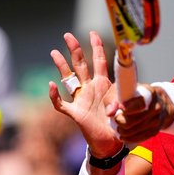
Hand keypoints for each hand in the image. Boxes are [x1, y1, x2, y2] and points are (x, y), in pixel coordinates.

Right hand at [49, 31, 121, 156]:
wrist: (110, 142)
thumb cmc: (118, 124)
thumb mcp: (122, 112)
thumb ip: (118, 108)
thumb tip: (112, 109)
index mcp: (104, 84)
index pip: (99, 61)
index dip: (96, 46)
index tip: (92, 32)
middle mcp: (90, 88)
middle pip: (81, 64)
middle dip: (74, 49)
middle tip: (67, 35)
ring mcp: (81, 99)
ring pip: (69, 79)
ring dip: (61, 66)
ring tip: (54, 52)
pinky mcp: (75, 113)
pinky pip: (61, 103)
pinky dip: (55, 96)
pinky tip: (51, 85)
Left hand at [113, 85, 173, 142]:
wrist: (154, 103)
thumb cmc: (133, 96)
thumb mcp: (122, 92)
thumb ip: (112, 99)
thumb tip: (110, 112)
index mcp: (149, 93)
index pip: (140, 103)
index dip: (129, 108)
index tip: (120, 107)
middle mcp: (156, 106)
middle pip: (135, 119)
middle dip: (121, 121)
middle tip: (115, 119)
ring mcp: (157, 120)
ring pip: (135, 131)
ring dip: (123, 131)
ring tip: (118, 126)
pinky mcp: (154, 131)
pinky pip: (139, 138)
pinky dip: (128, 138)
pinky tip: (123, 135)